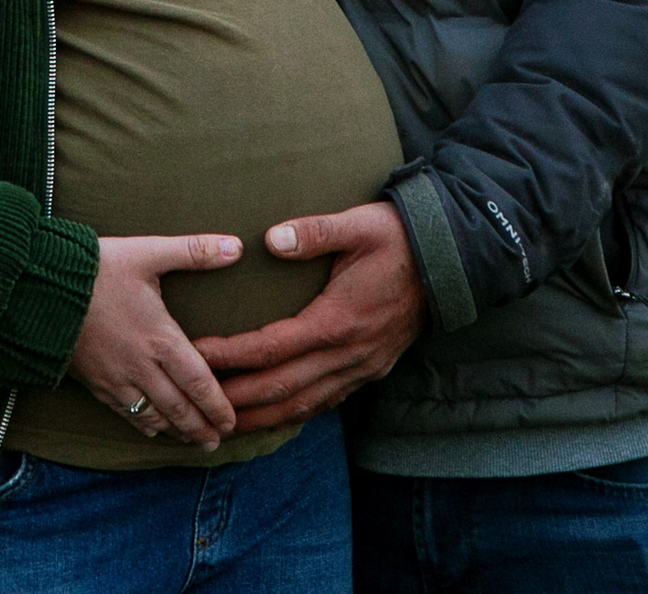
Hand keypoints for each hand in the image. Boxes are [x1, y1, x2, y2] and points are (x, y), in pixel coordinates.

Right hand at [68, 233, 243, 450]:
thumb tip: (235, 246)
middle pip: (179, 408)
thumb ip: (194, 251)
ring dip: (176, 431)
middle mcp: (141, 366)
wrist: (39, 289)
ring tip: (192, 441)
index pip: (199, 382)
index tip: (231, 422)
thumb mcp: (148, 253)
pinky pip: (124, 414)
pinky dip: (144, 425)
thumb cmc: (97, 269)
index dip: (218, 406)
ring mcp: (116, 379)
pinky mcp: (94, 382)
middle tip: (217, 442)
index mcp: (161, 338)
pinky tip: (152, 429)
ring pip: (153, 416)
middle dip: (201, 428)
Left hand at [192, 202, 425, 434]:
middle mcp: (348, 354)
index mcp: (338, 321)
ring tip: (223, 423)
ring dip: (261, 417)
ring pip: (303, 405)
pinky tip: (272, 416)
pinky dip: (294, 413)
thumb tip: (270, 239)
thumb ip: (313, 232)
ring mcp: (361, 367)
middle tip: (195, 404)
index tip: (196, 354)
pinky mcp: (370, 369)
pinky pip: (326, 402)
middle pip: (281, 388)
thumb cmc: (399, 237)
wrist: (452, 260)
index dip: (230, 355)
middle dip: (236, 400)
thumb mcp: (357, 225)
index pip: (271, 347)